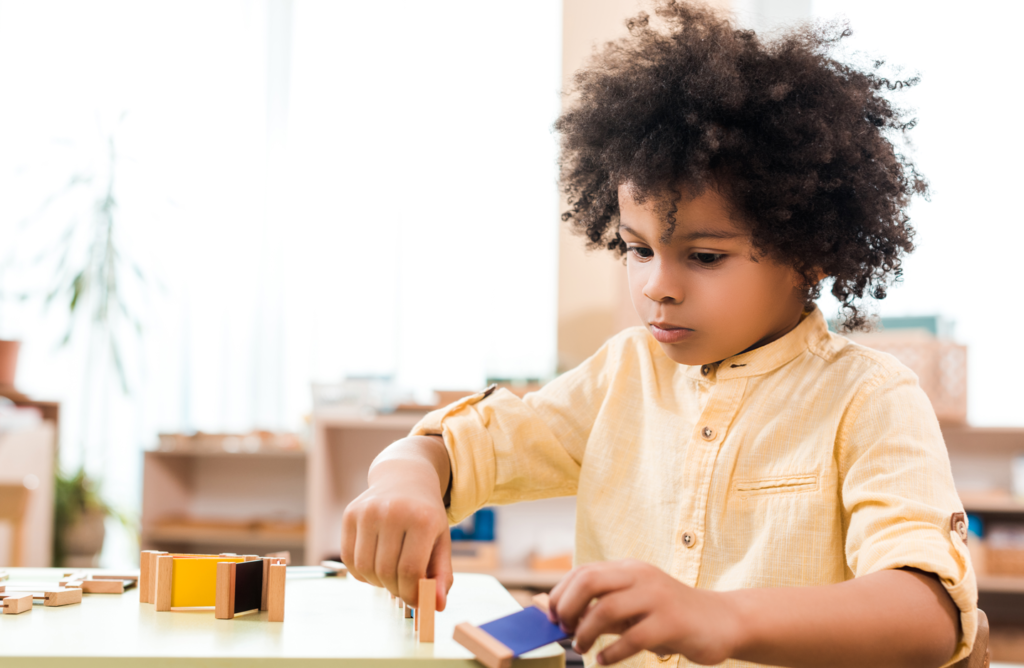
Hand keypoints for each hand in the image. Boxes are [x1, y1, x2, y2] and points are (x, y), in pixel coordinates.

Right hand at [340, 440, 453, 610]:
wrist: (405, 478)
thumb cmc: (425, 516)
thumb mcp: (441, 541)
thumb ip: (442, 574)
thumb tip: (436, 606)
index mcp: (422, 519)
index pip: (410, 570)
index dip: (412, 593)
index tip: (416, 600)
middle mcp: (393, 511)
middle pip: (387, 572)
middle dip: (395, 590)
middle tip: (403, 589)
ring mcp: (368, 511)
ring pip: (365, 568)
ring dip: (377, 583)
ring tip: (390, 576)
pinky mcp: (350, 514)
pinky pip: (349, 559)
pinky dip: (361, 573)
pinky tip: (375, 566)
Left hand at [548, 560, 741, 665]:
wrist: (721, 621)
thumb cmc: (668, 616)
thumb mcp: (632, 607)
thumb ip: (598, 609)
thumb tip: (554, 613)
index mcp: (629, 569)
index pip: (583, 572)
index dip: (561, 594)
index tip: (552, 617)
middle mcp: (641, 577)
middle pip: (589, 582)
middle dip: (567, 607)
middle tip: (564, 629)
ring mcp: (657, 598)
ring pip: (606, 608)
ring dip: (586, 631)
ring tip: (581, 646)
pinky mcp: (671, 622)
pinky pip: (632, 637)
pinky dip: (611, 652)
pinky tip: (604, 660)